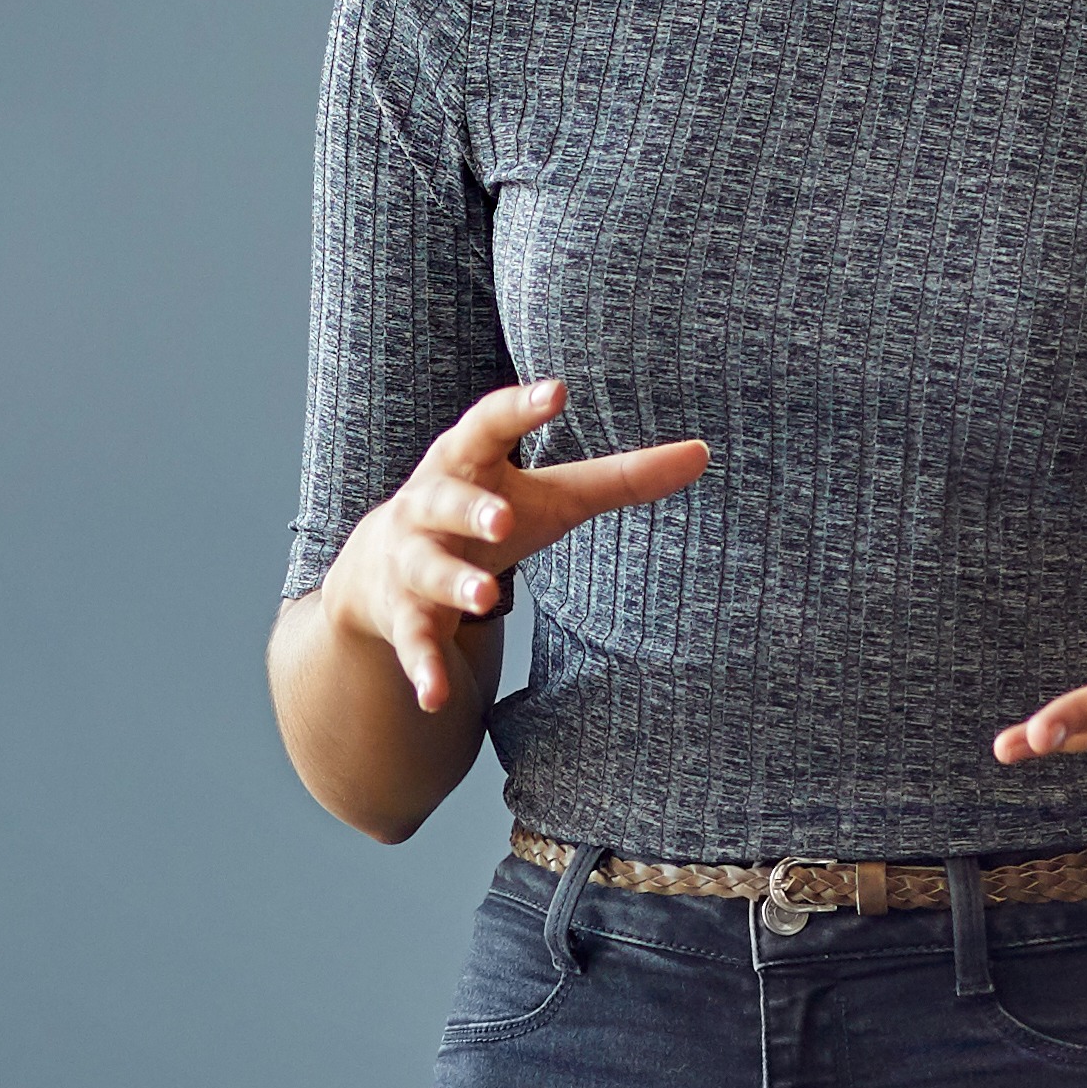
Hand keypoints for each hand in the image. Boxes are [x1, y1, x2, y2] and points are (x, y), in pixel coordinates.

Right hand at [317, 378, 710, 712]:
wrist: (382, 567)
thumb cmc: (485, 513)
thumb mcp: (549, 495)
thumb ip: (619, 477)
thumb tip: (704, 453)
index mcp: (467, 460)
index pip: (489, 423)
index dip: (520, 408)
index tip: (556, 391)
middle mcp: (430, 506)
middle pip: (446, 500)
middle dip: (471, 509)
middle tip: (502, 518)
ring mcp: (413, 561)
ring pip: (429, 569)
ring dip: (454, 584)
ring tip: (483, 599)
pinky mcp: (404, 615)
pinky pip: (414, 642)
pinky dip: (424, 668)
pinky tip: (437, 696)